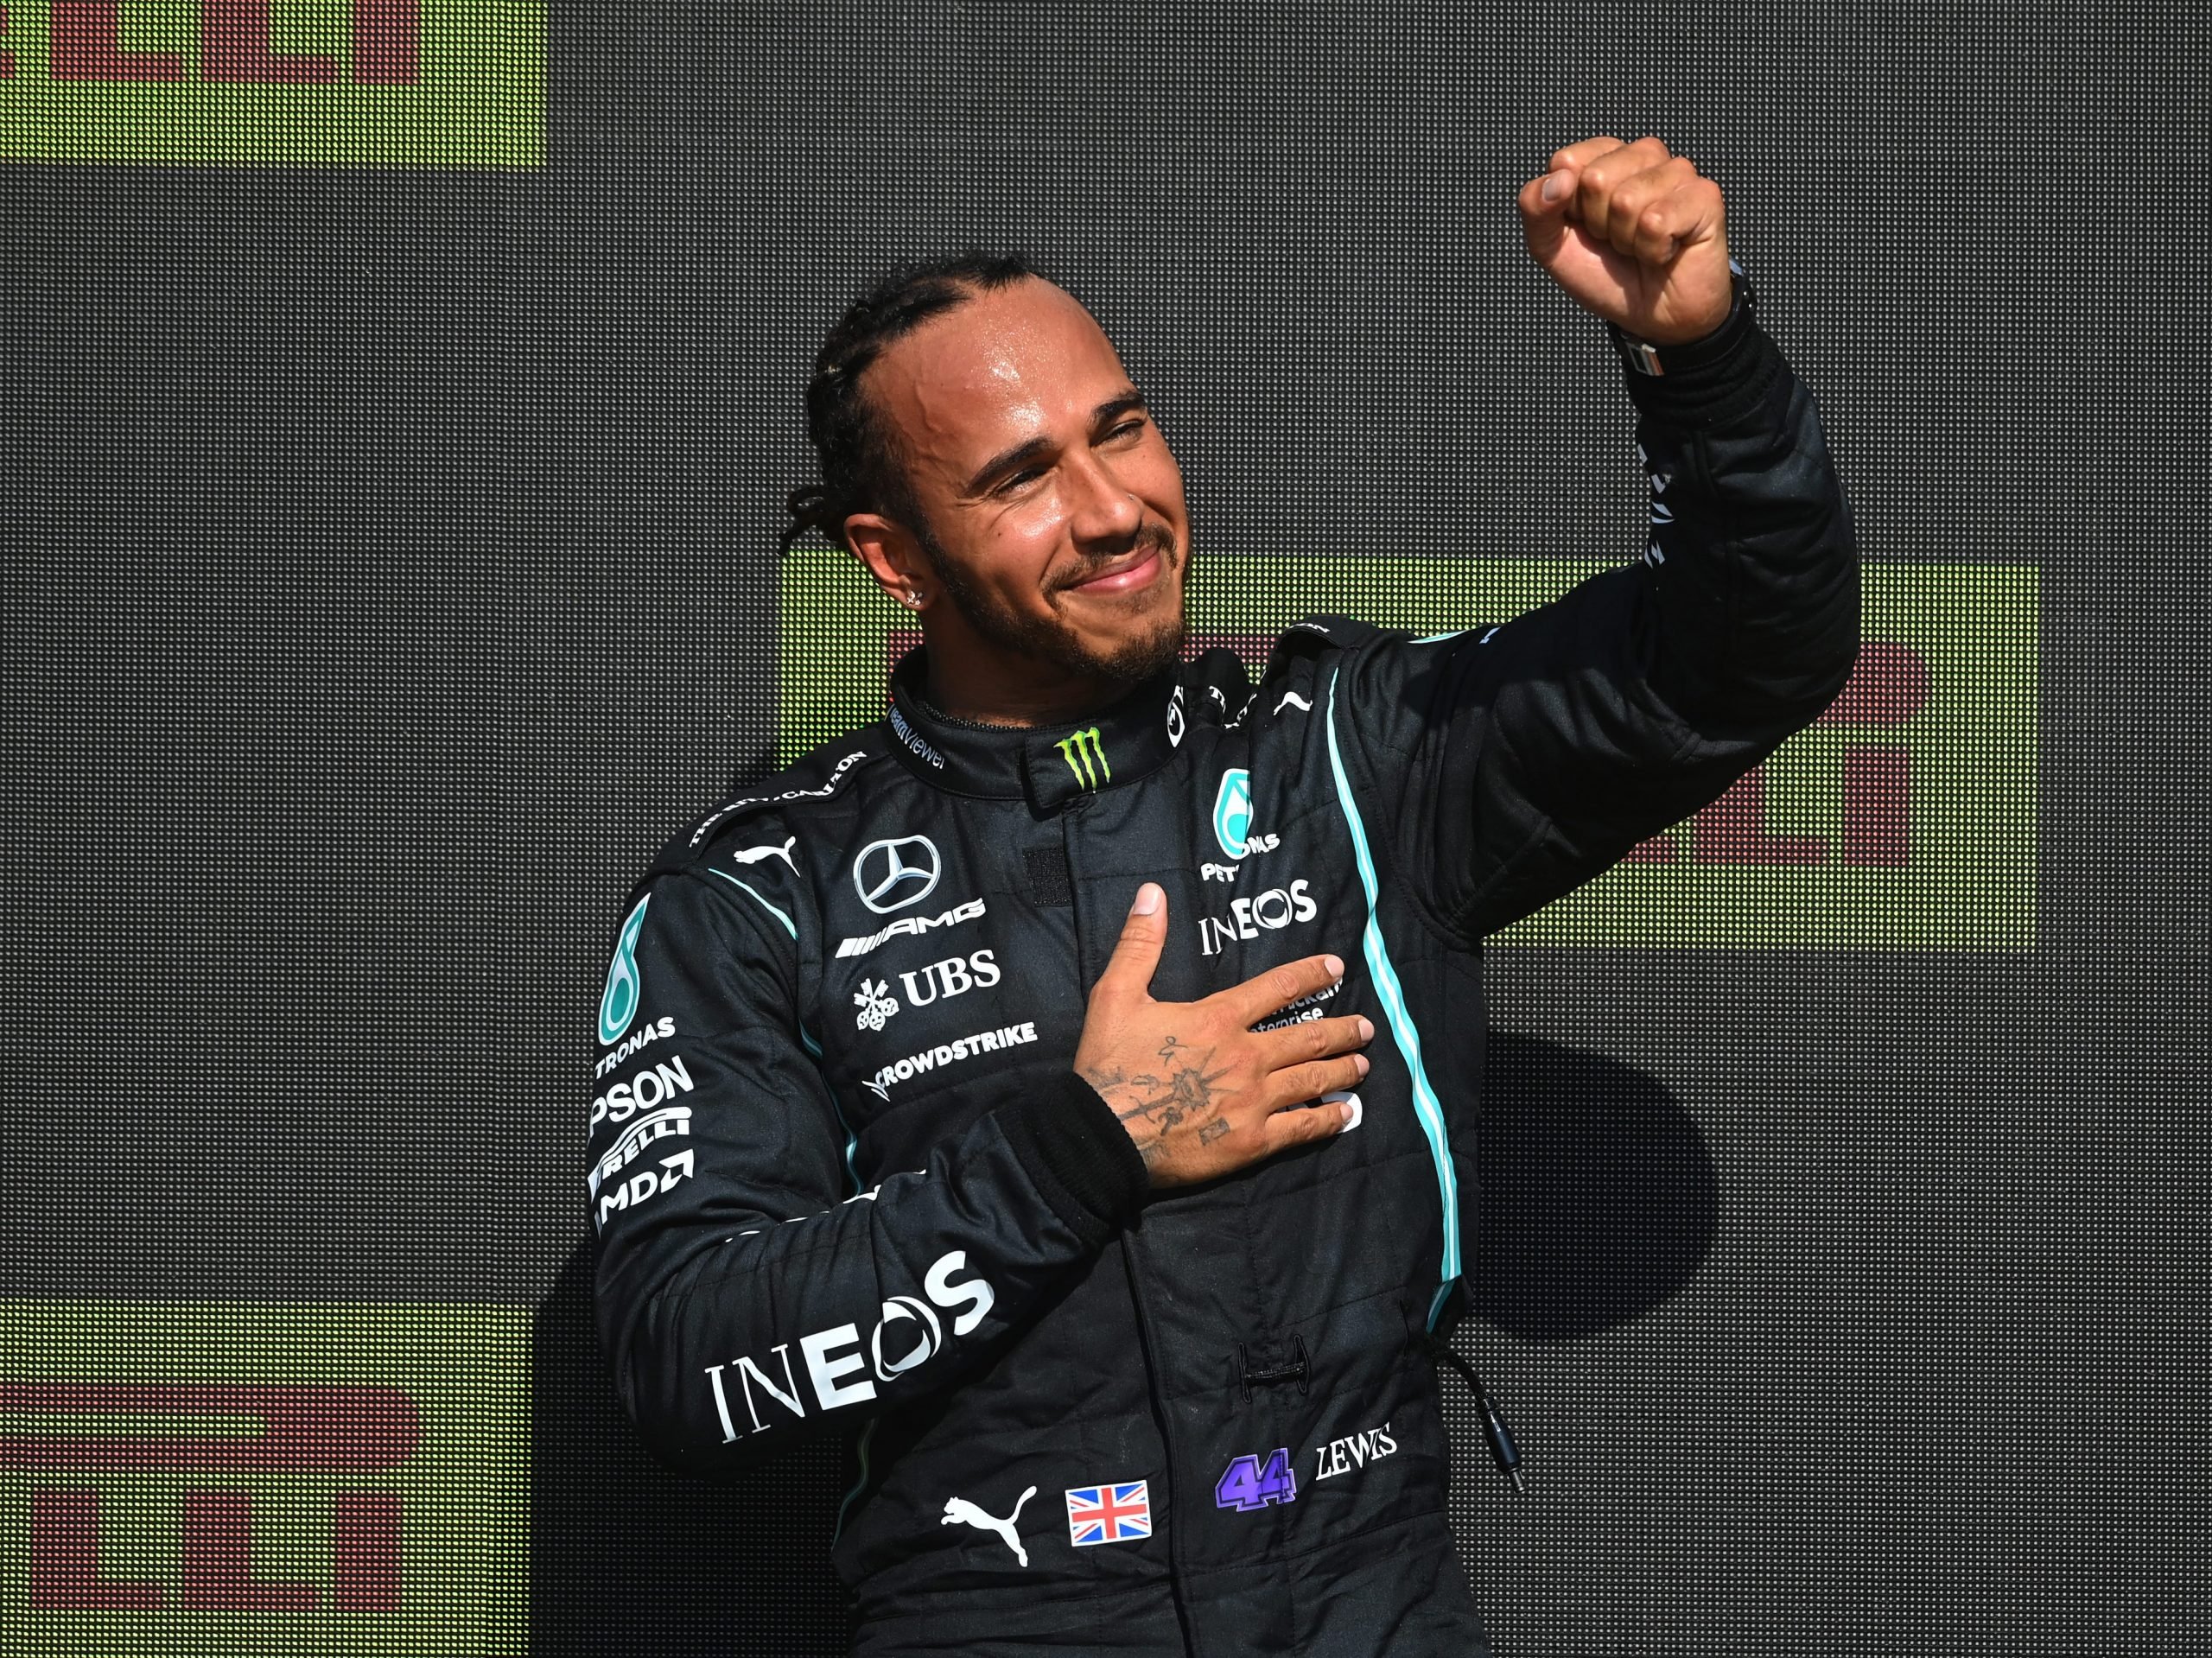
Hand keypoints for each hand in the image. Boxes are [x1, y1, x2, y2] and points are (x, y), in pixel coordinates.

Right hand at [1075, 883, 1372, 1187]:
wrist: (1103, 1136)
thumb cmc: (1109, 1066)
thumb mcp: (1115, 995)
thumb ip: (1140, 943)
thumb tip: (1153, 893)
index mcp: (1218, 1019)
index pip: (1277, 989)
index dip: (1310, 974)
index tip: (1337, 967)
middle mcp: (1246, 1056)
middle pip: (1307, 1037)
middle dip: (1342, 1030)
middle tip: (1366, 1027)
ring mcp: (1253, 1101)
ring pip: (1313, 1079)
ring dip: (1343, 1069)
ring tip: (1363, 1064)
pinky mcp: (1252, 1141)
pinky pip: (1302, 1127)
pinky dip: (1329, 1119)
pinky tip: (1347, 1114)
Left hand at [1518, 135, 1732, 345]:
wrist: (1653, 317)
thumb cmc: (1606, 275)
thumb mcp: (1552, 247)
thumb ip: (1534, 208)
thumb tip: (1558, 178)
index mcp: (1604, 158)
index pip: (1566, 161)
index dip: (1568, 208)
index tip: (1587, 227)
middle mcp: (1643, 156)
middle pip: (1596, 178)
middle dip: (1599, 225)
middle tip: (1618, 242)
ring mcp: (1677, 172)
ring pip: (1627, 200)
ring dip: (1627, 240)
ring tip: (1641, 247)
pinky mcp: (1704, 195)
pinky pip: (1657, 222)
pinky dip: (1653, 251)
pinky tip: (1666, 252)